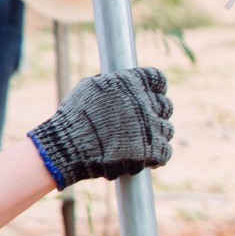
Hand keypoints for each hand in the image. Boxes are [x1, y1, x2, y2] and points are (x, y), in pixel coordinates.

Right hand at [27, 67, 174, 188]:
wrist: (68, 146)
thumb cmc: (75, 116)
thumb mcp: (91, 87)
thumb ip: (114, 81)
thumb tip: (125, 80)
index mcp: (132, 82)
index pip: (158, 79)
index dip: (154, 89)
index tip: (148, 97)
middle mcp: (146, 102)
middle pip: (166, 105)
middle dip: (155, 112)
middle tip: (141, 122)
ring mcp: (151, 127)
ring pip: (166, 129)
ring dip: (155, 135)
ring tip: (136, 141)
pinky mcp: (152, 151)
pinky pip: (165, 152)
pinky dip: (157, 155)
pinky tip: (144, 156)